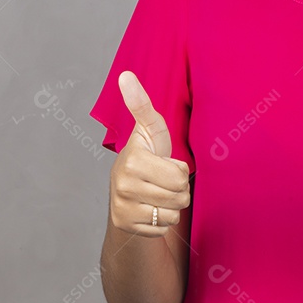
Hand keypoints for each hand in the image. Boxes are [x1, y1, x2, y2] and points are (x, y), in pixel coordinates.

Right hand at [108, 70, 190, 236]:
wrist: (127, 194)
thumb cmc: (146, 156)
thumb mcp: (149, 130)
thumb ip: (141, 105)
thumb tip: (125, 75)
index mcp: (131, 160)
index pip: (180, 174)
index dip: (179, 170)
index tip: (161, 163)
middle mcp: (123, 185)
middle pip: (179, 195)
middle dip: (178, 188)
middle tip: (163, 180)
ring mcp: (123, 207)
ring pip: (173, 213)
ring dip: (172, 205)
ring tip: (158, 193)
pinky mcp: (127, 226)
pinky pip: (163, 227)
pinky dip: (162, 221)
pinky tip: (150, 209)